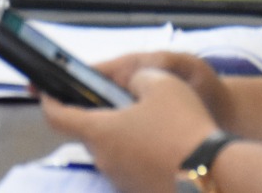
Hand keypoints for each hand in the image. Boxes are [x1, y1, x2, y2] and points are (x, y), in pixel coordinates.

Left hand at [41, 65, 221, 192]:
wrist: (213, 174)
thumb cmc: (181, 125)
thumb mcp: (161, 83)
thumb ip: (137, 79)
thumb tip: (134, 87)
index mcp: (99, 132)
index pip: (57, 119)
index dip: (49, 102)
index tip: (48, 92)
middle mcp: (103, 161)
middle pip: (90, 135)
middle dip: (101, 117)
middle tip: (124, 101)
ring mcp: (121, 182)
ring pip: (114, 152)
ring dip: (124, 137)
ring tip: (153, 122)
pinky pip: (133, 168)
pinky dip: (141, 155)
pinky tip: (166, 145)